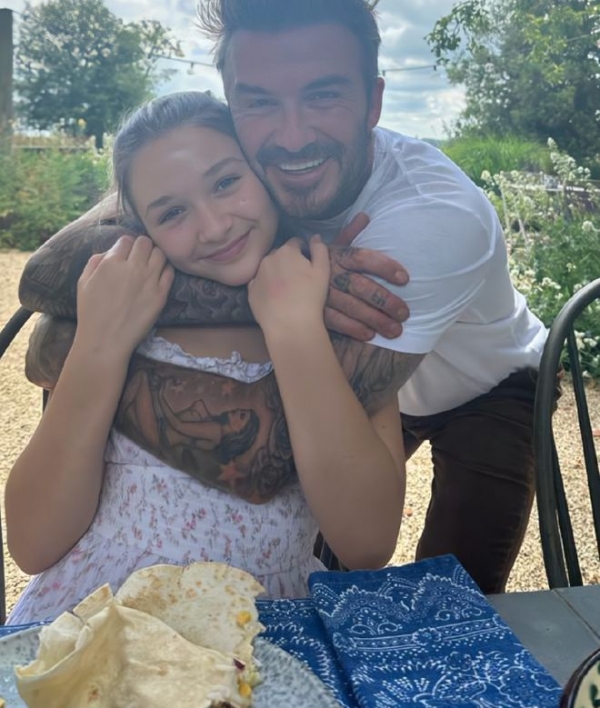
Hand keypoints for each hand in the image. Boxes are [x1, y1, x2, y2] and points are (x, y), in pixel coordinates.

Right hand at [75, 235, 173, 359]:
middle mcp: (133, 268)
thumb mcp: (83, 282)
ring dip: (154, 255)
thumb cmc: (91, 313)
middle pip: (145, 242)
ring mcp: (149, 281)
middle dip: (141, 246)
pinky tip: (158, 275)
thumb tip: (111, 251)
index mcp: (112, 263)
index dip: (125, 245)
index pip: (126, 240)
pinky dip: (165, 269)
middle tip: (139, 257)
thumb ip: (95, 261)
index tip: (125, 253)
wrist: (106, 341)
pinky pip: (169, 272)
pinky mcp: (161, 295)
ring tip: (150, 264)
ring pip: (160, 253)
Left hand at [248, 236, 328, 335]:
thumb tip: (315, 237)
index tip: (307, 265)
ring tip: (285, 290)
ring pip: (268, 268)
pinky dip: (265, 286)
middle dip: (287, 262)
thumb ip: (320, 250)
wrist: (290, 324)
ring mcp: (257, 275)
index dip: (302, 252)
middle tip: (296, 279)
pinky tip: (273, 298)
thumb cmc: (310, 297)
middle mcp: (268, 259)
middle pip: (279, 255)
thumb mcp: (323, 271)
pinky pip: (258, 283)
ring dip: (275, 273)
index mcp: (287, 251)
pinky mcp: (250, 291)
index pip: (295, 243)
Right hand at [325, 213, 409, 340]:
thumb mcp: (330, 246)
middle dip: (385, 300)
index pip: (363, 258)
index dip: (385, 267)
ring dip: (375, 319)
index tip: (405, 278)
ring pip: (352, 307)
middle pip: (362, 286)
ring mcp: (323, 294)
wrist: (281, 278)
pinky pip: (336, 321)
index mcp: (337, 255)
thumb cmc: (313, 262)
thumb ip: (350, 233)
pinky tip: (369, 335)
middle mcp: (331, 274)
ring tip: (394, 330)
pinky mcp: (316, 310)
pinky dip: (352, 329)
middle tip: (404, 313)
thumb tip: (365, 215)